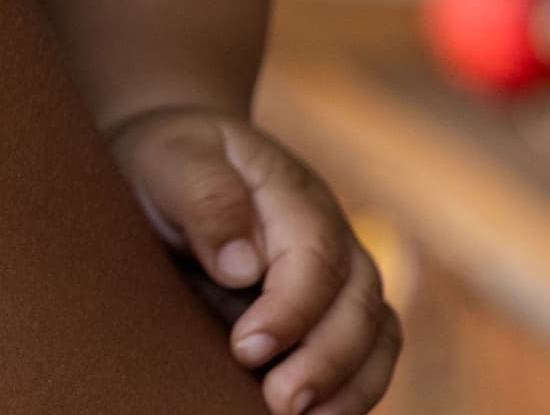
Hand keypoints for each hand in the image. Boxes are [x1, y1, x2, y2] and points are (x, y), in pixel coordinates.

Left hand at [106, 105, 399, 414]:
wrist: (179, 167)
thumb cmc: (172, 161)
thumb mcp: (173, 160)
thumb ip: (206, 199)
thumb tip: (243, 265)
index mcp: (296, 196)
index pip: (317, 259)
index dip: (292, 311)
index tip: (247, 348)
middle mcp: (333, 237)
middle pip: (360, 304)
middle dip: (327, 362)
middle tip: (282, 403)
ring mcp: (340, 276)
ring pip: (376, 335)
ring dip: (351, 385)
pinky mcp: (331, 310)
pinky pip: (366, 353)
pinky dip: (353, 389)